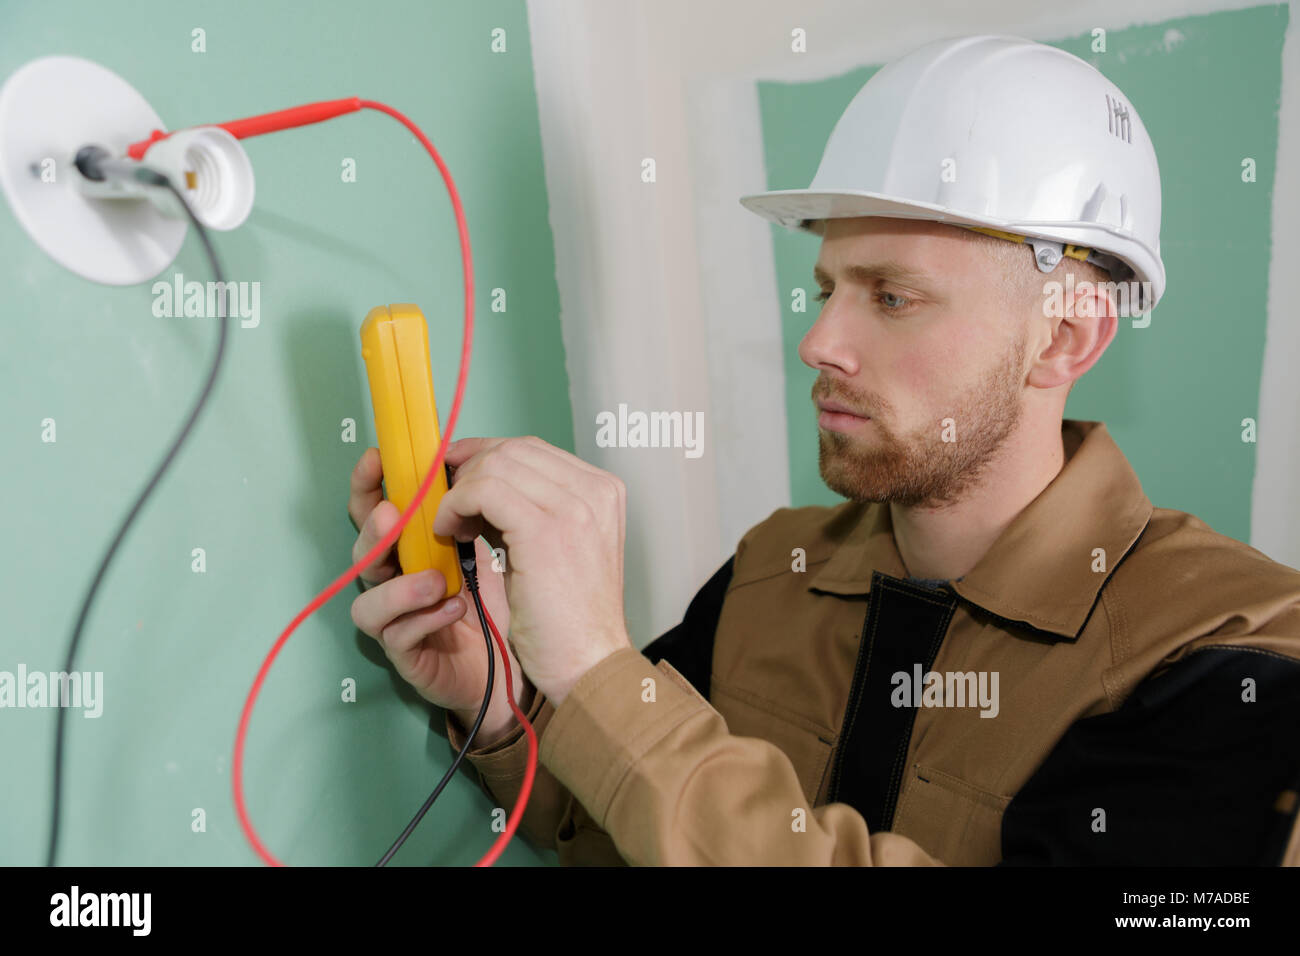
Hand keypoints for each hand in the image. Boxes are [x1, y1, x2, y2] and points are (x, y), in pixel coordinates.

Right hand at [347, 447, 525, 744]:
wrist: (518, 663)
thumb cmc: (499, 599)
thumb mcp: (490, 541)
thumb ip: (472, 506)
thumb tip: (471, 457)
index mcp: (411, 547)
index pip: (377, 509)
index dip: (368, 483)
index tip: (377, 457)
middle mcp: (395, 582)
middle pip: (361, 552)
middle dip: (371, 530)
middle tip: (391, 514)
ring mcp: (397, 621)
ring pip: (369, 602)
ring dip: (401, 585)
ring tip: (437, 579)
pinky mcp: (409, 657)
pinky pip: (399, 637)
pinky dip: (423, 620)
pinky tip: (455, 609)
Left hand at [434, 436, 633, 705]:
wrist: (588, 663)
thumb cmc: (569, 618)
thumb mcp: (562, 548)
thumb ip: (535, 510)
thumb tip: (482, 483)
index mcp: (603, 491)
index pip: (533, 449)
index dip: (486, 455)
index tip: (457, 475)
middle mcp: (594, 490)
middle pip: (513, 450)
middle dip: (468, 469)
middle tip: (443, 499)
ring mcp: (573, 506)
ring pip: (495, 465)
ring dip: (458, 491)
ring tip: (448, 525)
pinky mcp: (544, 529)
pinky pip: (482, 491)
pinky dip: (455, 507)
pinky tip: (448, 533)